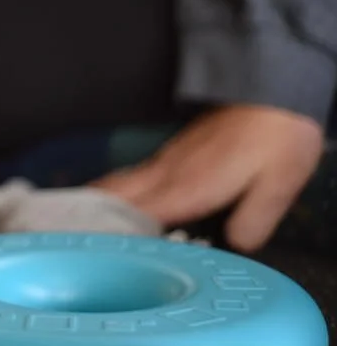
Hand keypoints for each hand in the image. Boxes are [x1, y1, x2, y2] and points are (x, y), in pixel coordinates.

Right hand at [93, 104, 324, 251]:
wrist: (271, 91)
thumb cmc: (275, 138)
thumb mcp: (278, 187)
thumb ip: (253, 224)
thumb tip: (234, 247)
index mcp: (186, 188)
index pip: (135, 218)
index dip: (109, 236)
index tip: (86, 254)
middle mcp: (166, 174)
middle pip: (111, 195)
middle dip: (86, 218)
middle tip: (66, 240)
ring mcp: (165, 161)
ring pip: (117, 185)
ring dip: (95, 205)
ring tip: (77, 228)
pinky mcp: (172, 154)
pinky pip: (130, 178)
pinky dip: (113, 194)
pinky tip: (114, 207)